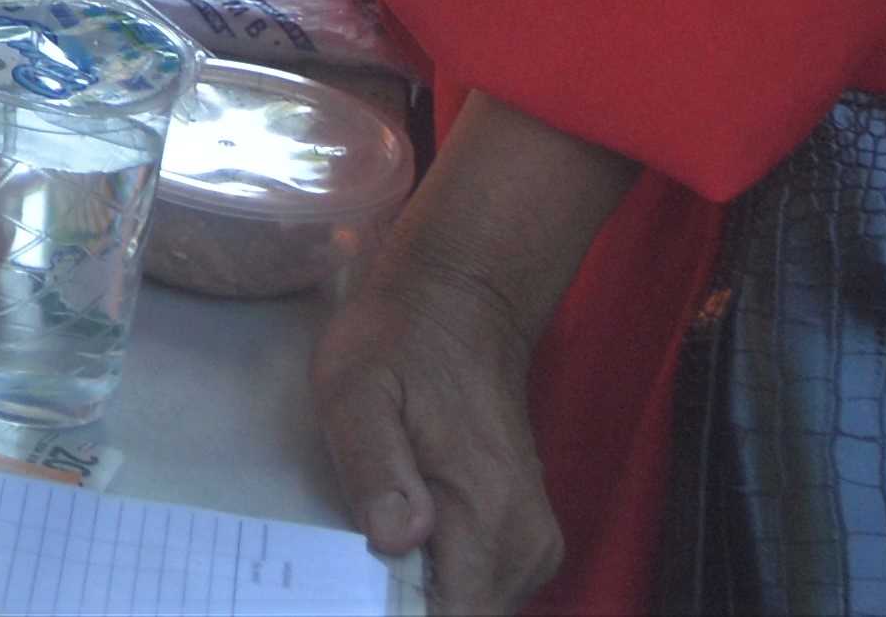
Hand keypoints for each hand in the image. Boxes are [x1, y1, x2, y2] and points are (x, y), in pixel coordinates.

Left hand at [311, 246, 563, 612]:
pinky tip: (401, 537)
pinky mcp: (525, 538)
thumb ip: (374, 467)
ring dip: (418, 593)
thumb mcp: (357, 388)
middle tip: (353, 550)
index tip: (353, 580)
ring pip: (468, 608)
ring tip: (373, 536)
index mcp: (488, 516)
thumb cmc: (398, 340)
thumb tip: (398, 540)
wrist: (460, 299)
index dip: (394, 614)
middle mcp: (525, 546)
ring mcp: (532, 545)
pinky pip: (478, 589)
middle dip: (401, 603)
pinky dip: (438, 579)